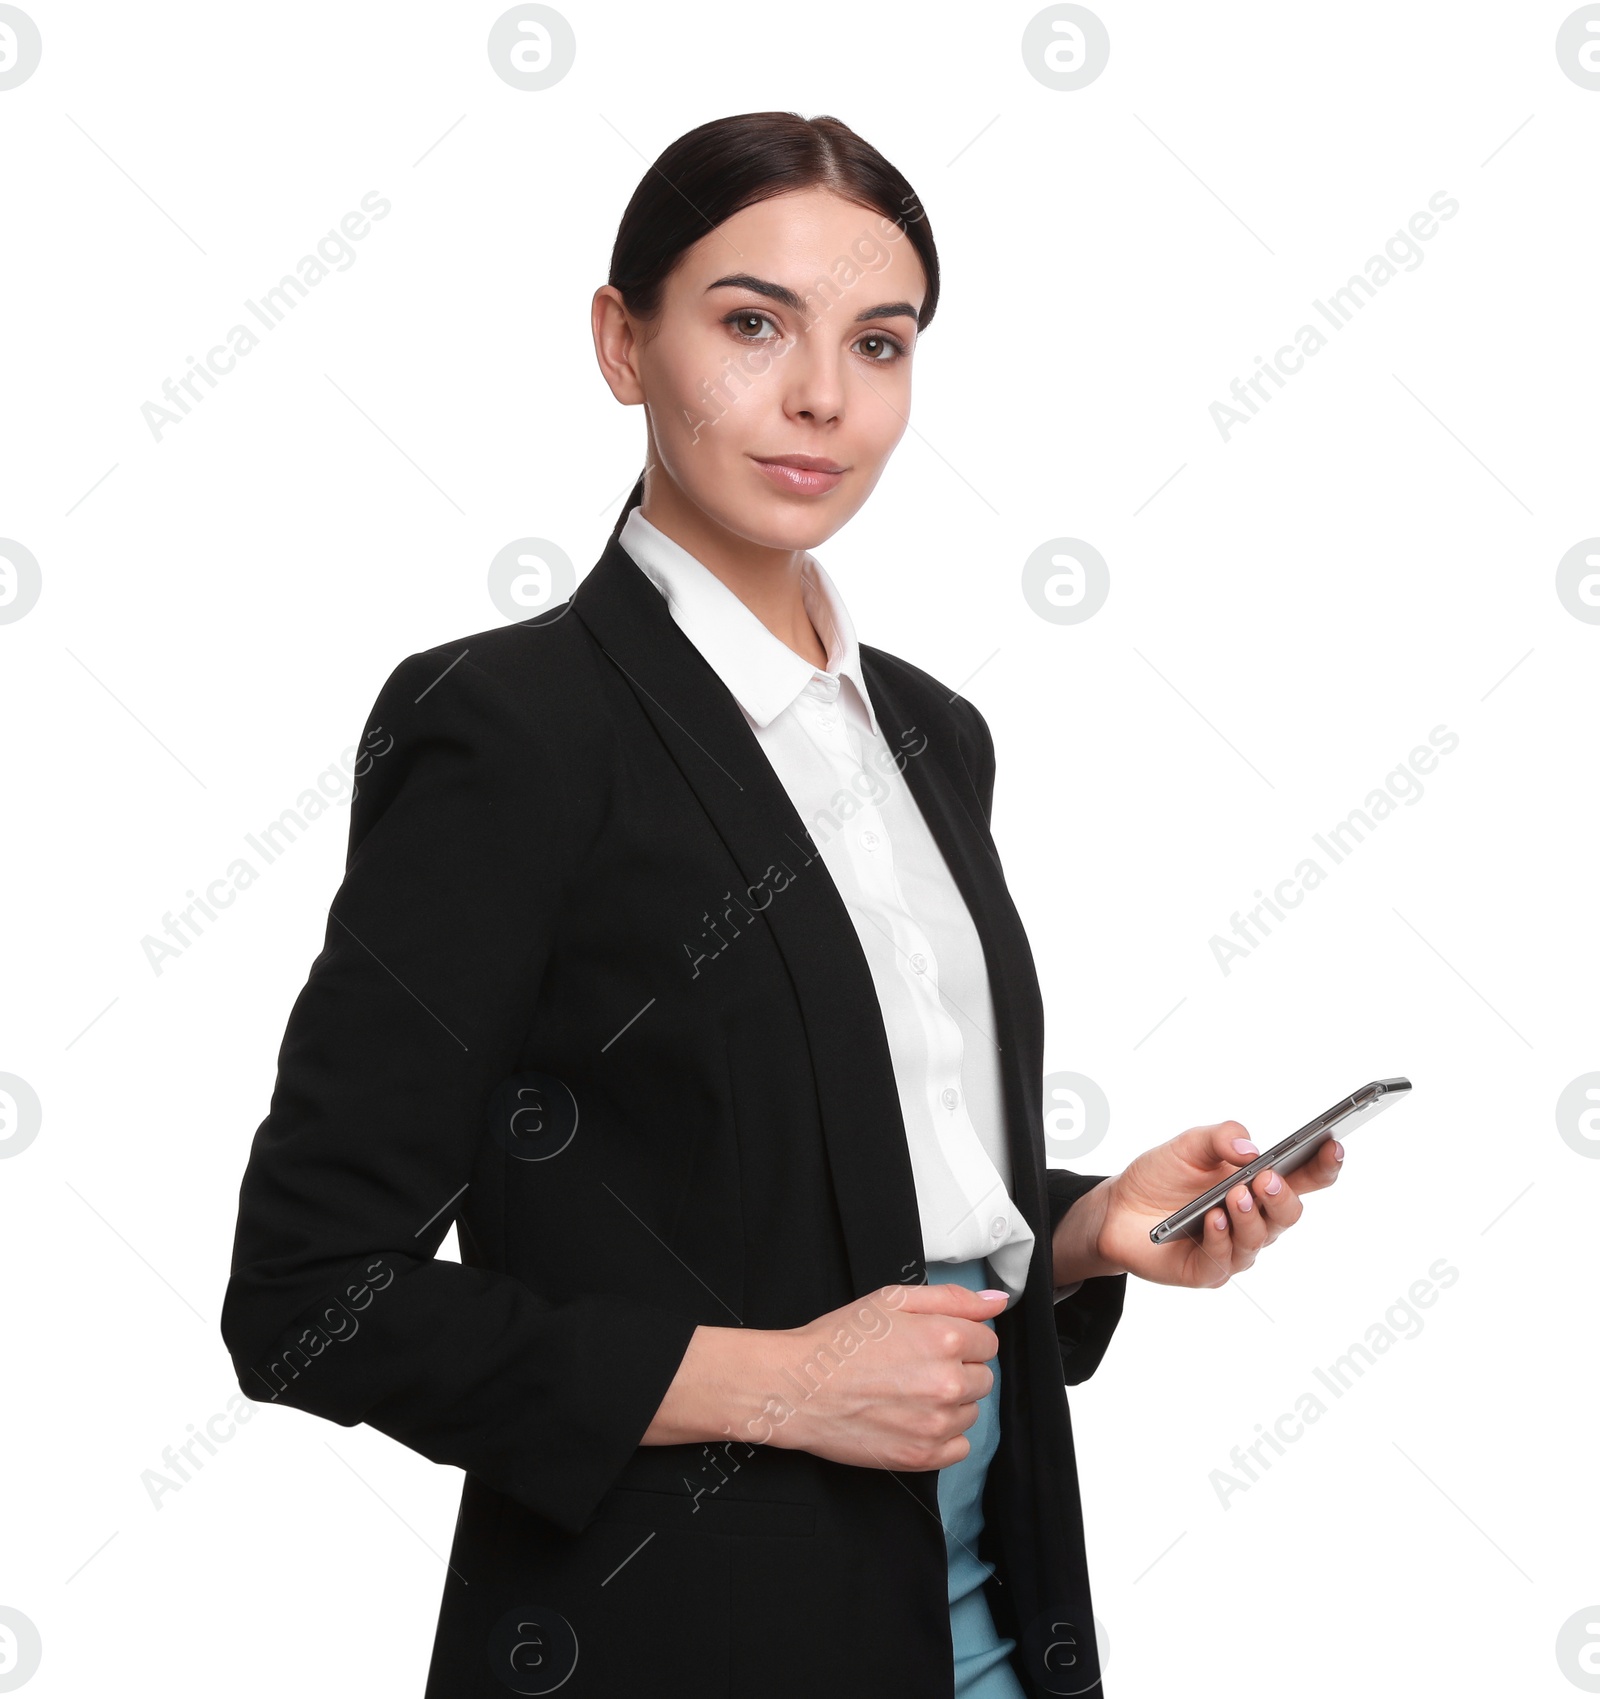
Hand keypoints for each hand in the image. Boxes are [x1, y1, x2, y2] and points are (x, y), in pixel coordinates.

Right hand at [643, 1282, 1006, 1468]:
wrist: (798, 1388)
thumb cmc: (839, 1341)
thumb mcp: (892, 1299)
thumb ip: (952, 1298)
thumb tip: (997, 1303)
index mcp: (945, 1338)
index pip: (987, 1342)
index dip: (960, 1339)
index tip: (931, 1343)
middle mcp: (948, 1382)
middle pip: (983, 1377)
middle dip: (956, 1370)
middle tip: (913, 1366)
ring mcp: (936, 1424)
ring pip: (971, 1411)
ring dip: (949, 1403)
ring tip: (906, 1392)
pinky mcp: (922, 1456)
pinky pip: (959, 1447)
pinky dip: (942, 1435)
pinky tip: (911, 1419)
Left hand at [1059, 1121, 1344, 1288]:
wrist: (1117, 1207)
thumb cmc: (1162, 1175)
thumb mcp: (1188, 1145)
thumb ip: (1220, 1137)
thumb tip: (1251, 1147)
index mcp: (1259, 1184)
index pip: (1305, 1177)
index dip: (1324, 1164)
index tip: (1334, 1145)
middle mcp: (1255, 1218)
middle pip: (1289, 1212)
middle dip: (1282, 1195)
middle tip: (1267, 1179)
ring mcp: (1236, 1247)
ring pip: (1259, 1237)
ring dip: (1250, 1216)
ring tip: (1235, 1196)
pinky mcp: (1210, 1270)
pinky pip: (1225, 1259)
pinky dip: (1221, 1239)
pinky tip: (1212, 1221)